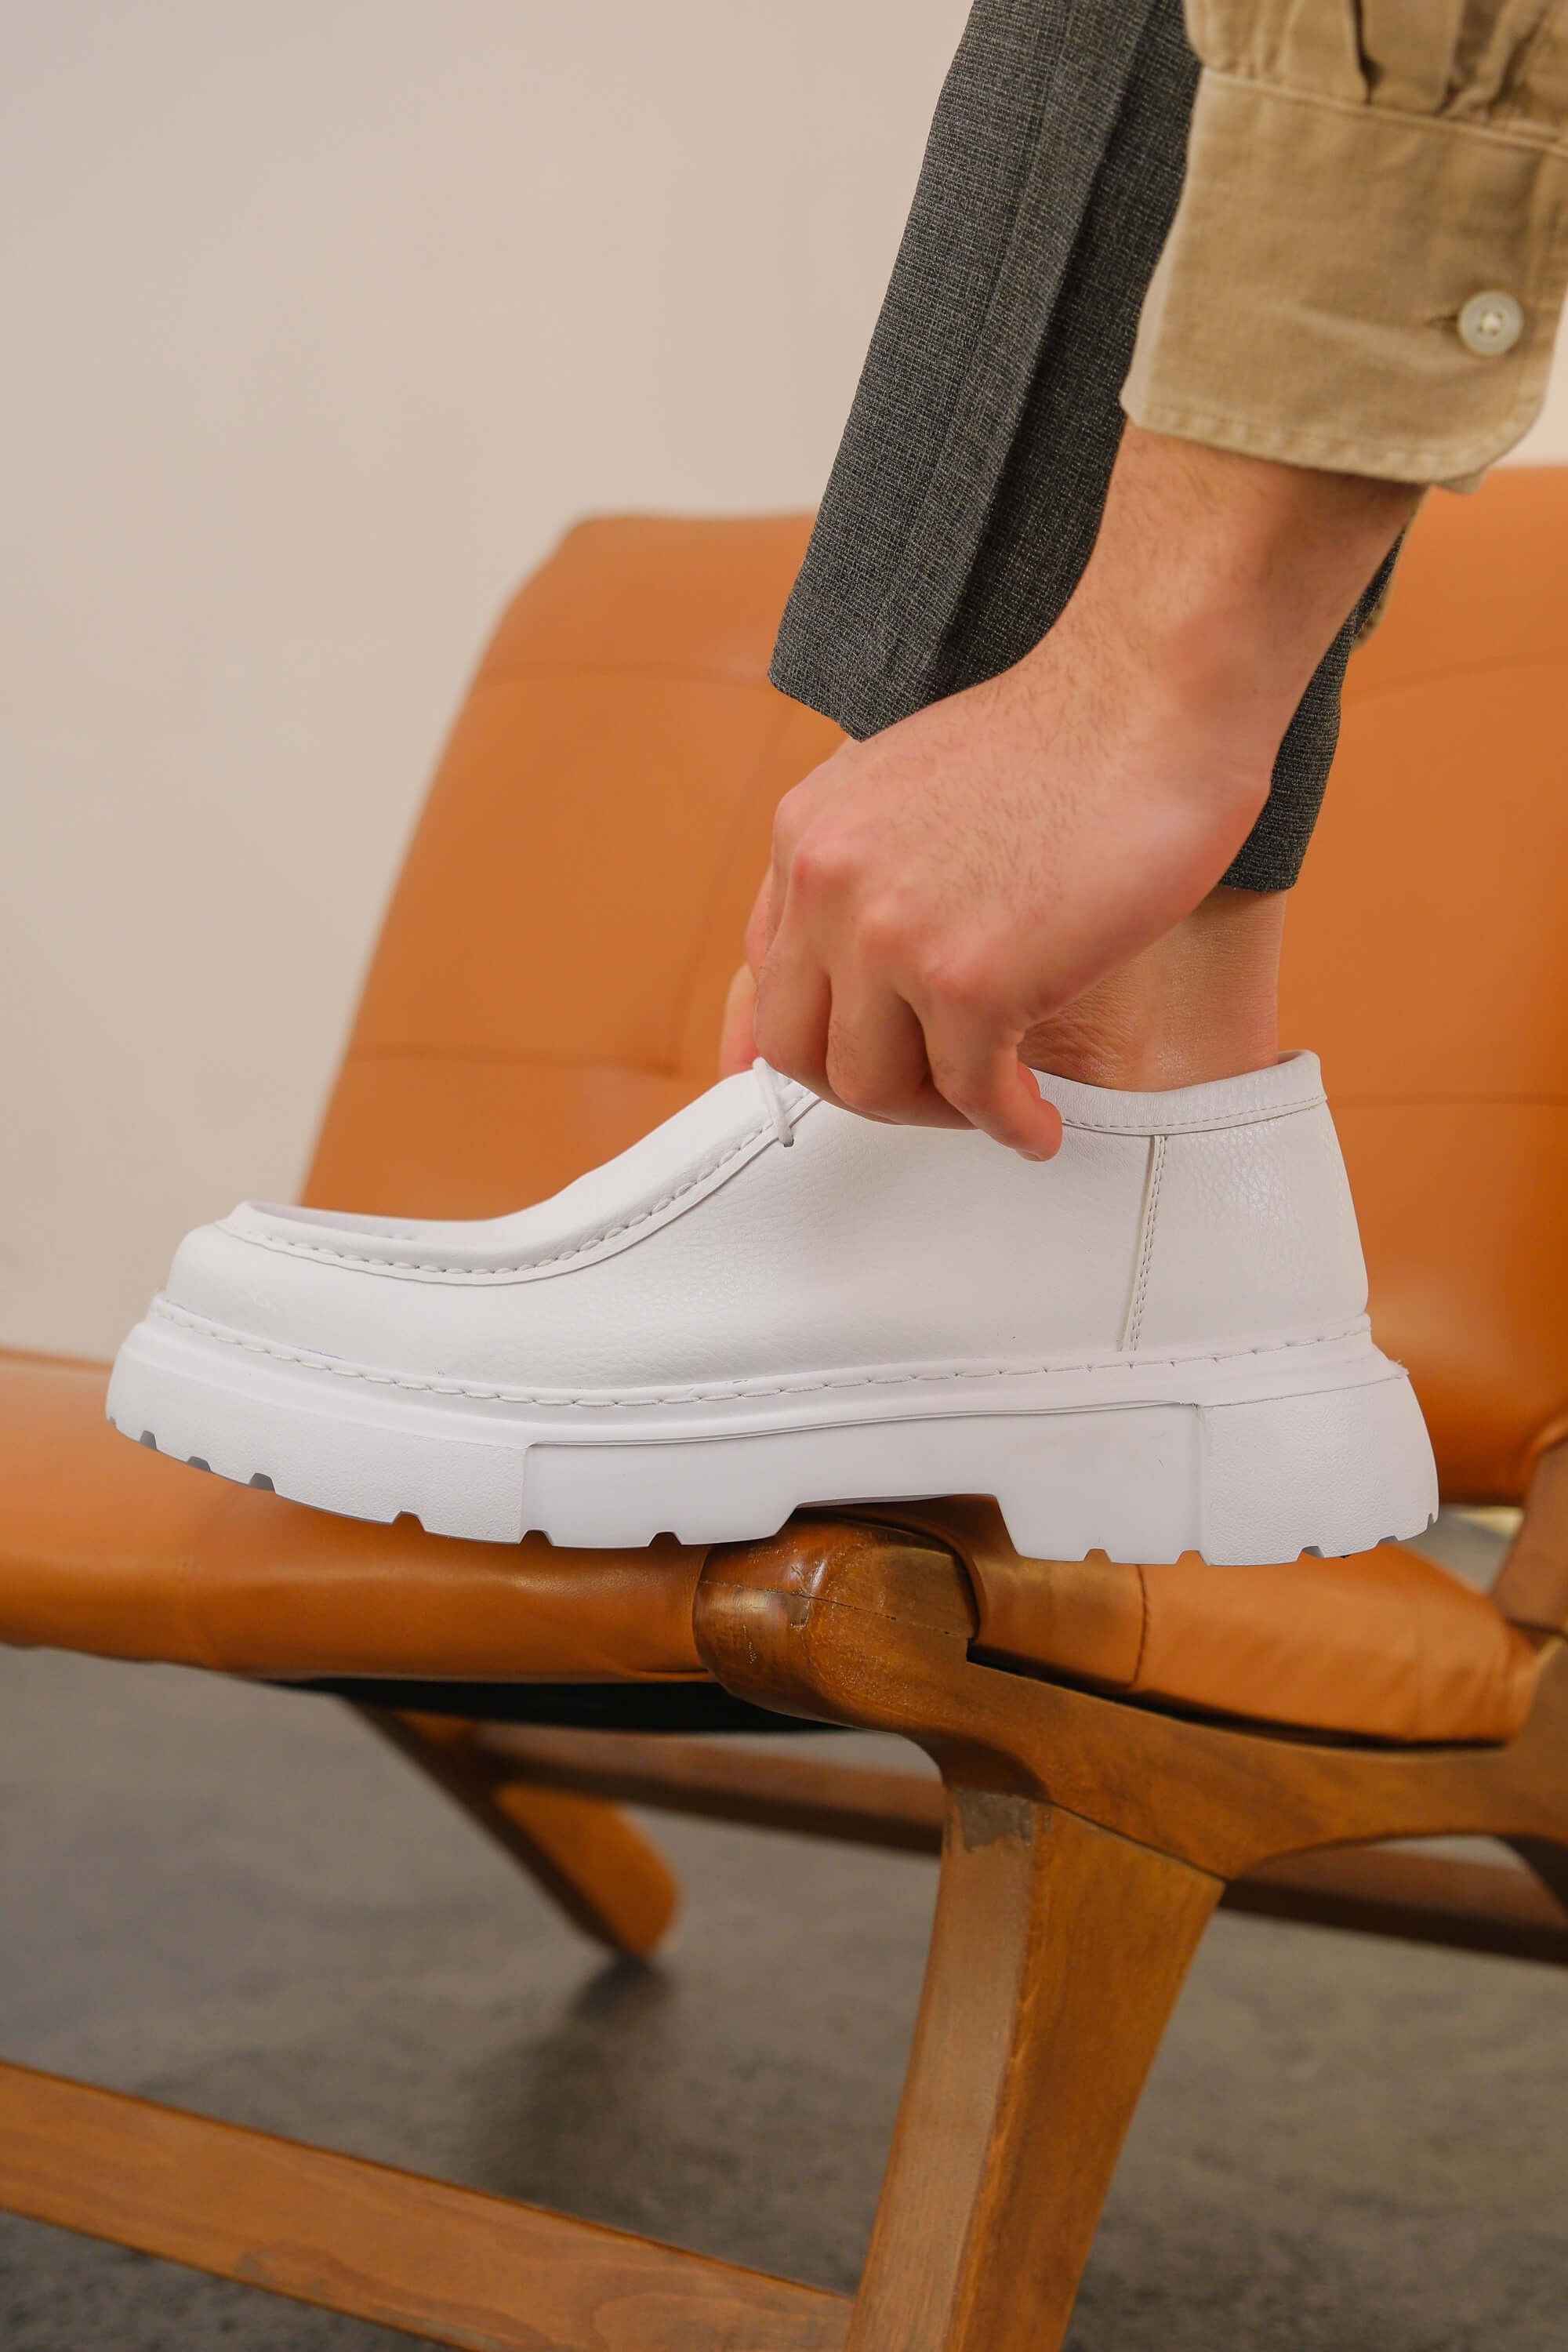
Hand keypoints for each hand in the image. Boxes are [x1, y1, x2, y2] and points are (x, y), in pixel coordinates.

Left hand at [728, 427, 1415, 1155]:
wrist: (1154, 687)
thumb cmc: (1067, 736)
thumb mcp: (910, 786)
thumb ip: (863, 869)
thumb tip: (850, 969)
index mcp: (807, 835)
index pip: (769, 982)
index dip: (826, 1041)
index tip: (880, 1066)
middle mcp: (827, 884)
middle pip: (799, 1051)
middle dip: (872, 1089)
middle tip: (942, 1092)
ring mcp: (891, 934)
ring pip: (871, 1088)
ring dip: (938, 1113)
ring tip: (997, 1101)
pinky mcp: (970, 980)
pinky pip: (973, 1096)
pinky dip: (1011, 1126)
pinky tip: (1041, 1123)